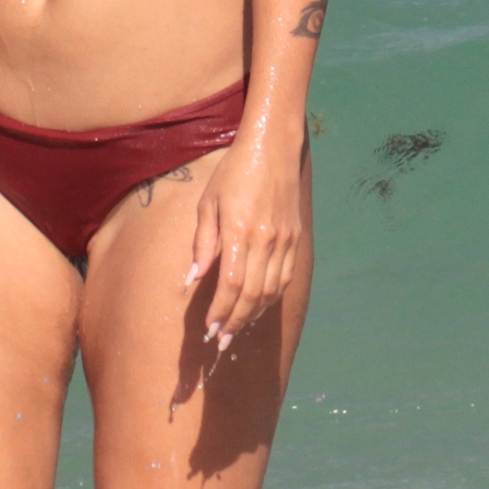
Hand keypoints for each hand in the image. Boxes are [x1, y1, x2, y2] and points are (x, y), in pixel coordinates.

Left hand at [187, 135, 302, 350]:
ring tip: (236, 328)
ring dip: (253, 314)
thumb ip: (202, 242)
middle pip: (252, 295)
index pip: (231, 284)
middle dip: (235, 321)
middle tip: (220, 340)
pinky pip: (284, 278)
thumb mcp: (208, 202)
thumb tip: (193, 278)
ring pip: (271, 291)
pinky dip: (270, 298)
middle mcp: (266, 239)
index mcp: (239, 230)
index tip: (208, 328)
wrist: (273, 148)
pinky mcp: (295, 238)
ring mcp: (284, 240)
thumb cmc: (233, 172)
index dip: (220, 311)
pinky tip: (257, 306)